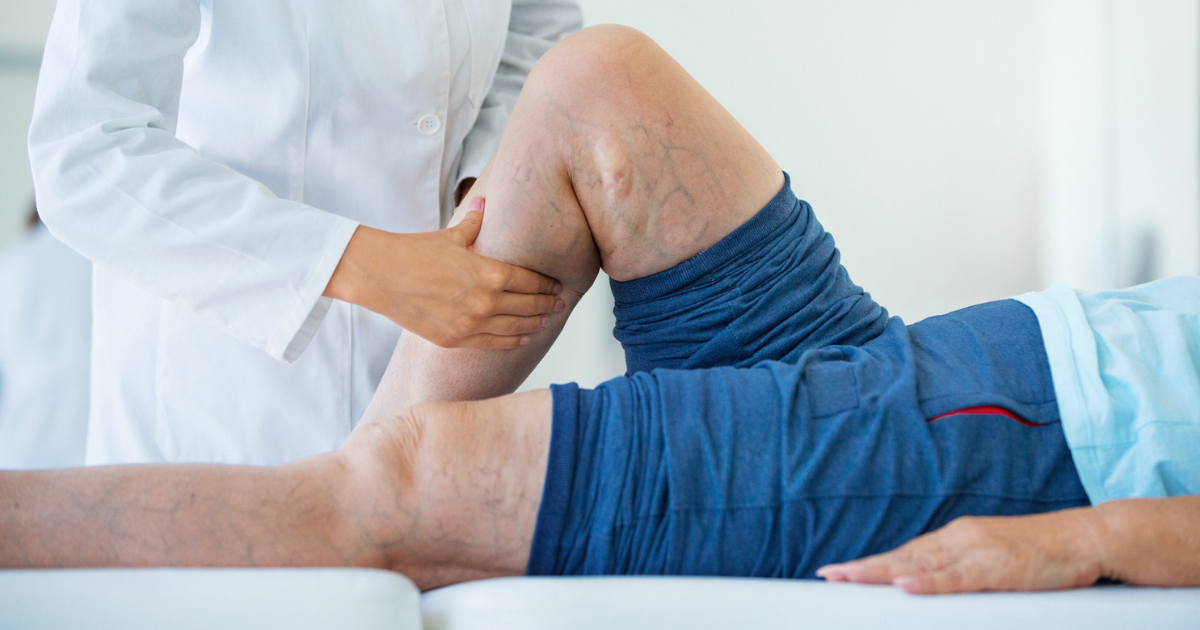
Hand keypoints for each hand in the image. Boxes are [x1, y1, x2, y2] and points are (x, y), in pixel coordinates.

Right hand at [325, 197, 563, 348]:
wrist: (379, 275)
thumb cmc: (414, 252)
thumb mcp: (450, 235)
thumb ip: (474, 224)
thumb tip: (483, 203)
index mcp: (489, 273)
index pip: (529, 281)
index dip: (545, 285)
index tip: (556, 285)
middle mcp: (485, 301)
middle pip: (528, 306)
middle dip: (546, 305)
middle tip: (559, 304)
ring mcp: (471, 323)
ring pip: (514, 328)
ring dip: (534, 324)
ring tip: (546, 321)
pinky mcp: (455, 339)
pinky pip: (493, 343)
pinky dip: (511, 342)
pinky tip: (523, 338)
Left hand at [815, 509, 1103, 593]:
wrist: (1086, 537)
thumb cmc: (1042, 554)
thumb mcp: (992, 560)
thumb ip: (960, 570)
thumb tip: (926, 585)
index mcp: (956, 539)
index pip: (904, 555)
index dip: (871, 565)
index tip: (840, 572)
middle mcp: (959, 540)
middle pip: (902, 557)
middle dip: (863, 568)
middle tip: (828, 575)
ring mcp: (976, 552)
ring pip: (920, 565)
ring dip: (881, 572)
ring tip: (849, 578)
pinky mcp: (997, 567)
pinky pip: (957, 578)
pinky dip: (929, 583)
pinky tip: (905, 586)